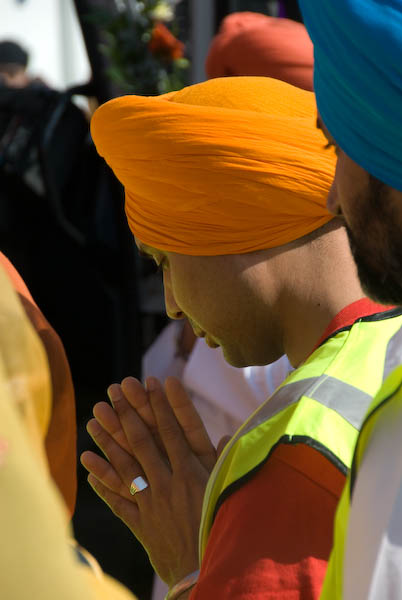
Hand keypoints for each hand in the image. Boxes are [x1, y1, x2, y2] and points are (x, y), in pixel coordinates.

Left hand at [81, 376, 216, 586]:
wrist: (206, 572)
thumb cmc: (224, 526)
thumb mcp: (230, 491)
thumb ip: (227, 463)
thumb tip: (226, 437)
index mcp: (193, 471)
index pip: (174, 429)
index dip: (162, 404)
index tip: (154, 380)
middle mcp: (169, 482)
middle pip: (144, 441)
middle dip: (129, 412)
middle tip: (115, 388)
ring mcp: (151, 502)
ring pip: (126, 464)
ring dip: (109, 440)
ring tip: (94, 417)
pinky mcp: (141, 523)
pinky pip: (117, 500)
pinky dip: (102, 482)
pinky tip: (88, 462)